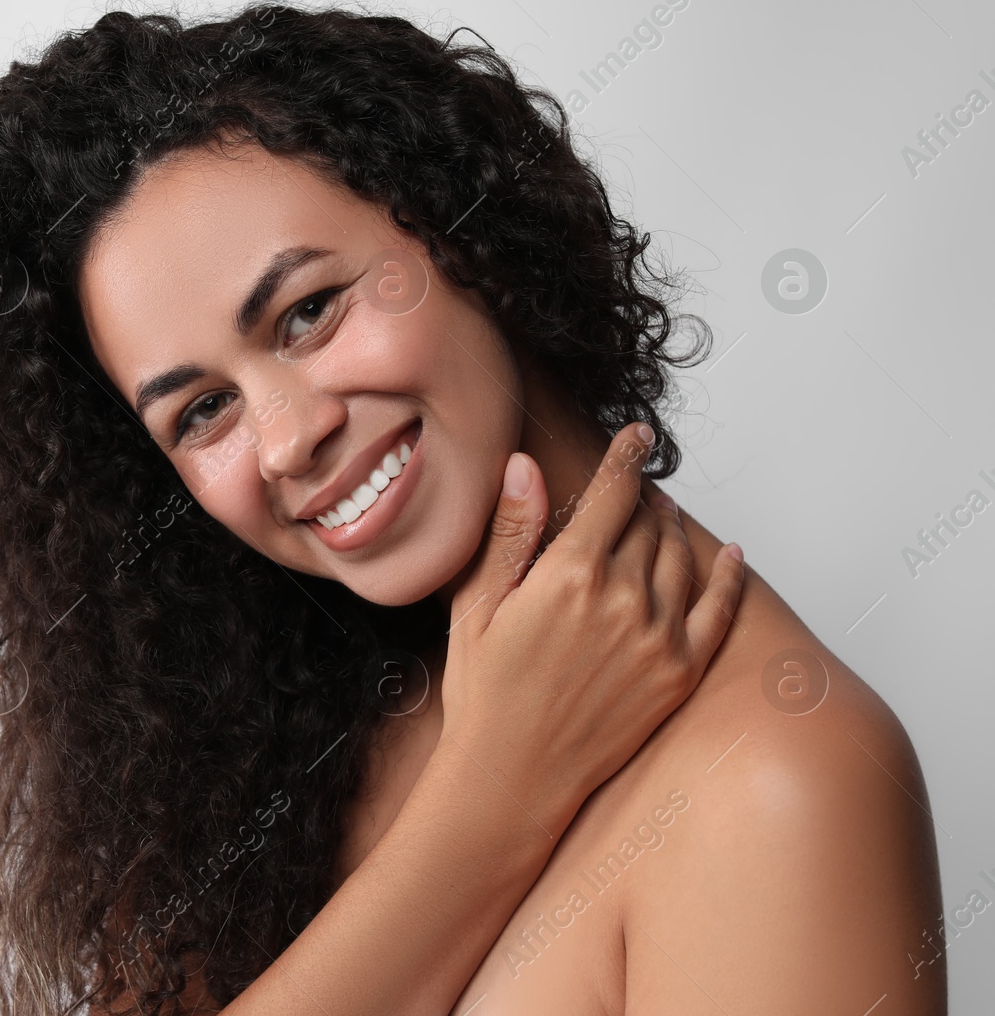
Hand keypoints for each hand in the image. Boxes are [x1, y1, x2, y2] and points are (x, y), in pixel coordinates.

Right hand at [437, 421, 744, 826]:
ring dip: (672, 530)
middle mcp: (624, 599)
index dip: (625, 457)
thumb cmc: (484, 691)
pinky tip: (732, 556)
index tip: (637, 436)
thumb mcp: (477, 605)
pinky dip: (729, 577)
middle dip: (640, 498)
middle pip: (646, 524)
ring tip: (660, 518)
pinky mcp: (680, 673)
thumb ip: (509, 532)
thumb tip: (524, 466)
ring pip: (679, 558)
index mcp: (570, 575)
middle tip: (635, 487)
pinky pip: (719, 610)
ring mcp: (658, 637)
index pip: (612, 494)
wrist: (512, 776)